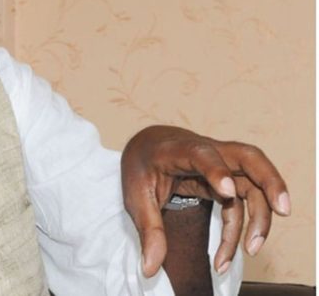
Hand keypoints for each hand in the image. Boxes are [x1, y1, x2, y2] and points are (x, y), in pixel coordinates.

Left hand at [121, 125, 289, 277]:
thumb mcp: (135, 197)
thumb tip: (150, 268)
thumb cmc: (141, 167)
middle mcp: (206, 152)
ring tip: (252, 249)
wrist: (146, 149)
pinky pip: (241, 204)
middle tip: (282, 209)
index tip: (227, 192)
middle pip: (247, 157)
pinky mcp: (226, 181)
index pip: (201, 153)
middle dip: (270, 181)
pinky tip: (226, 257)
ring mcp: (220, 165)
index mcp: (176, 149)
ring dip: (259, 216)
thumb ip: (148, 229)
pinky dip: (239, 230)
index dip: (216, 169)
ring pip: (253, 183)